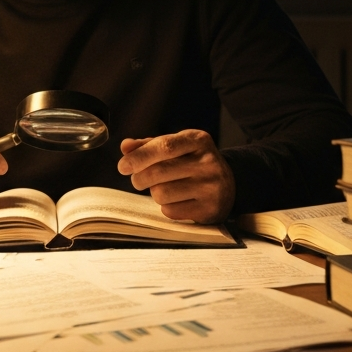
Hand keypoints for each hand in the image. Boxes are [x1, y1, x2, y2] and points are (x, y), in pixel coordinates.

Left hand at [117, 129, 234, 223]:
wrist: (229, 185)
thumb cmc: (193, 162)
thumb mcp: (177, 147)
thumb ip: (150, 145)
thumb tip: (126, 146)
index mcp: (198, 140)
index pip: (165, 146)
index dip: (140, 156)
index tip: (123, 166)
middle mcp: (208, 162)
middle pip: (158, 172)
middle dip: (140, 178)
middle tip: (138, 179)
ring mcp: (211, 187)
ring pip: (161, 193)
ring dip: (154, 193)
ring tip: (164, 188)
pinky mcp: (209, 209)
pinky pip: (170, 211)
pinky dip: (166, 207)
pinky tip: (177, 200)